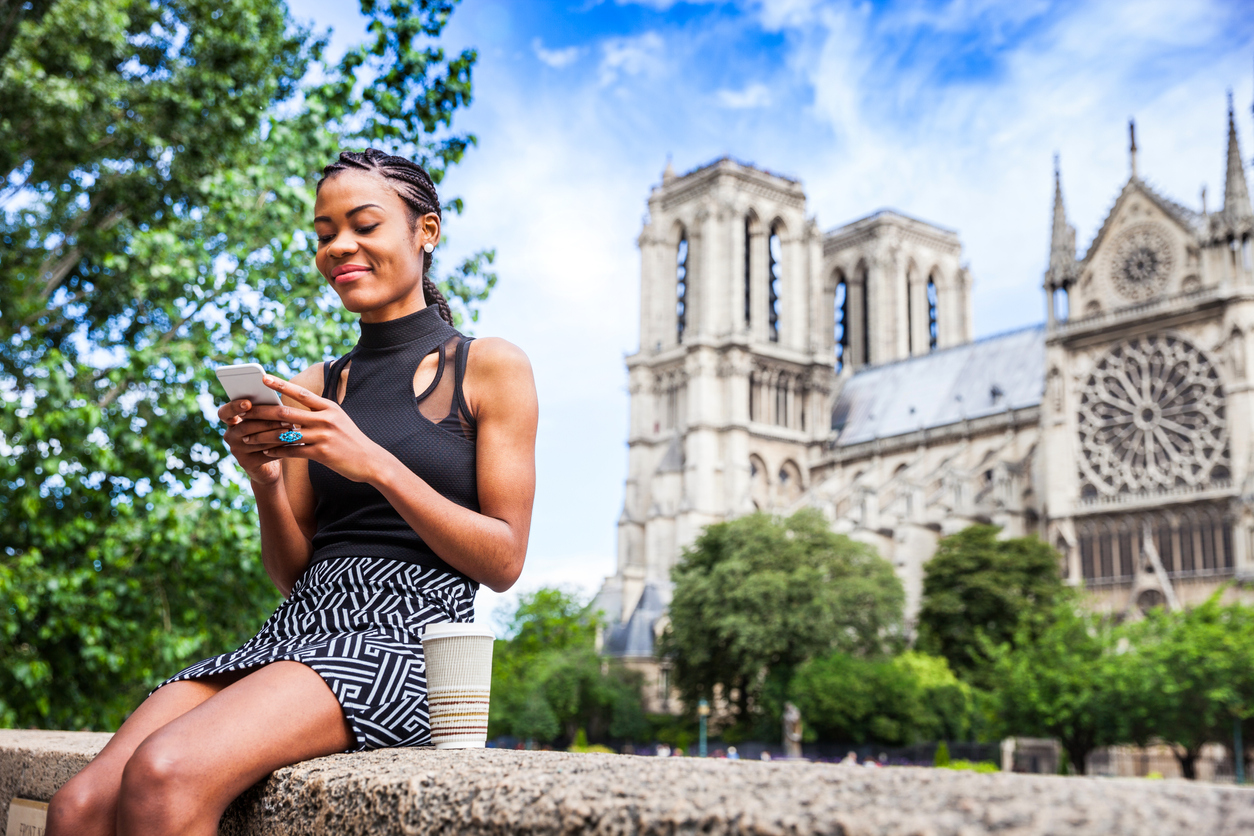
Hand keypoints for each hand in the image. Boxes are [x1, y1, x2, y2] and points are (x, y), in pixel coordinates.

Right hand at [218, 396, 292, 484]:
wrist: (268, 466)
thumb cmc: (269, 435)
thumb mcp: (265, 422)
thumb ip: (266, 412)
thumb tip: (279, 405)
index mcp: (232, 421)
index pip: (224, 413)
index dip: (234, 407)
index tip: (248, 403)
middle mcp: (230, 436)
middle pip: (245, 427)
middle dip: (268, 423)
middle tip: (287, 420)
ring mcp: (236, 451)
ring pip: (257, 441)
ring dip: (277, 436)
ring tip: (292, 432)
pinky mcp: (246, 463)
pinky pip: (264, 455)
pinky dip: (280, 449)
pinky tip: (292, 445)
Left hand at [238, 374, 391, 483]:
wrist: (370, 461)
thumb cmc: (350, 440)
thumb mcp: (337, 420)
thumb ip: (317, 413)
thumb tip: (291, 411)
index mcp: (329, 407)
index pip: (300, 393)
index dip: (280, 385)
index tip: (263, 378)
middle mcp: (326, 419)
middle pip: (286, 413)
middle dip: (262, 412)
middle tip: (244, 412)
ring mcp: (324, 436)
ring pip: (285, 434)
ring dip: (263, 436)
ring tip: (247, 436)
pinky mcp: (322, 453)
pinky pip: (293, 451)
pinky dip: (277, 451)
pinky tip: (265, 452)